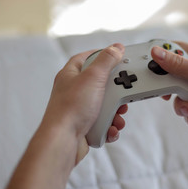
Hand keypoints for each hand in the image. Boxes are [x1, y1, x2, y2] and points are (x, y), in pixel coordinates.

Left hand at [42, 43, 126, 162]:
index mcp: (71, 75)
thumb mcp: (93, 77)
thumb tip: (116, 47)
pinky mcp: (85, 125)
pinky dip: (111, 126)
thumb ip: (106, 60)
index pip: (87, 58)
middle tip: (123, 93)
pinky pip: (104, 122)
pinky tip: (111, 129)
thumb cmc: (71, 108)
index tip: (117, 57)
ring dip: (116, 112)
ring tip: (118, 116)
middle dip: (116, 91)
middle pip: (102, 84)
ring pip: (105, 105)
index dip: (102, 55)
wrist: (63, 141)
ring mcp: (80, 109)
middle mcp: (74, 91)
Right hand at [151, 41, 187, 139]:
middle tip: (168, 93)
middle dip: (171, 89)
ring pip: (177, 98)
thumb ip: (178, 65)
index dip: (161, 54)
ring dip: (184, 106)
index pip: (175, 50)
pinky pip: (186, 112)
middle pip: (171, 77)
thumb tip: (156, 51)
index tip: (148, 63)